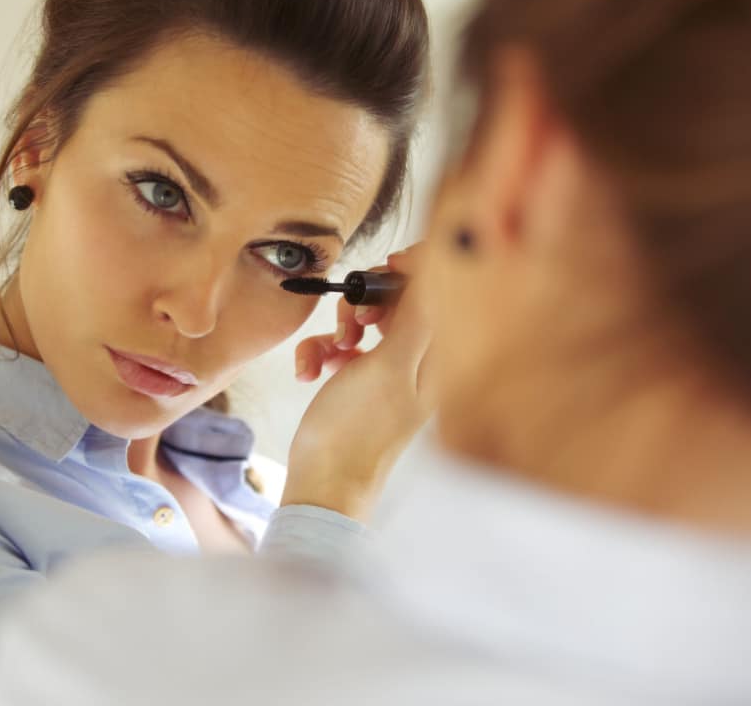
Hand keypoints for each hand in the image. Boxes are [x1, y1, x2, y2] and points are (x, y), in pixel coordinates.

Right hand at [284, 247, 432, 519]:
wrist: (323, 482)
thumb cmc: (357, 431)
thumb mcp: (390, 365)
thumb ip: (415, 315)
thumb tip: (436, 268)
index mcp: (439, 357)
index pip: (440, 292)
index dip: (414, 270)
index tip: (384, 269)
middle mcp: (419, 361)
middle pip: (399, 300)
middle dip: (367, 301)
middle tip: (355, 322)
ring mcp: (390, 371)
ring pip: (366, 320)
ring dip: (339, 327)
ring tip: (330, 351)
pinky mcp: (360, 381)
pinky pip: (344, 346)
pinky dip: (323, 351)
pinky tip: (310, 370)